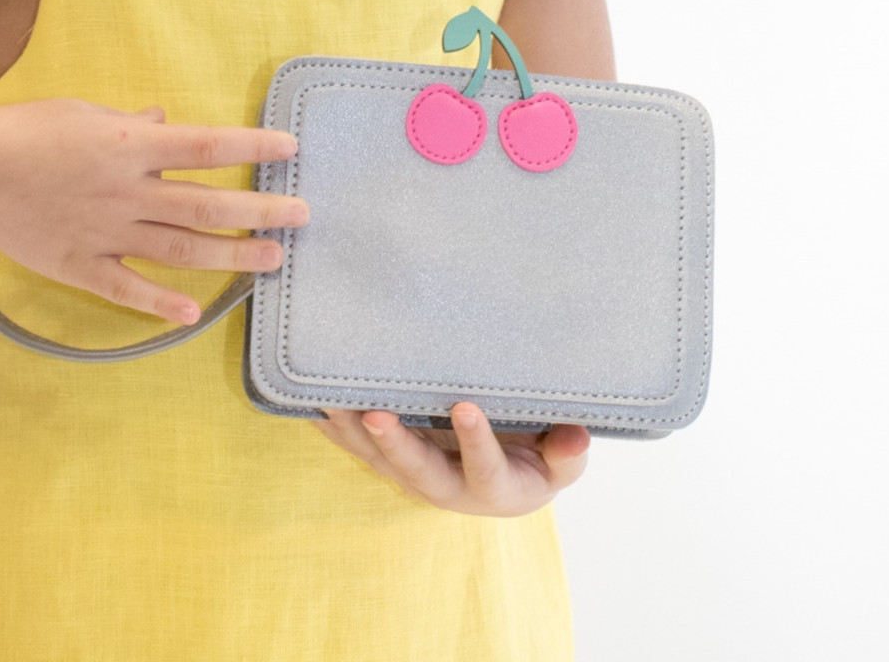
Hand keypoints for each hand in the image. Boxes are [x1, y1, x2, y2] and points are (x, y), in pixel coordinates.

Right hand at [0, 98, 308, 322]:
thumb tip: (165, 119)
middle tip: (302, 215)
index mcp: (131, 146)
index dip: (254, 145)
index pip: (209, 145)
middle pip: (208, 204)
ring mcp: (105, 232)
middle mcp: (127, 191)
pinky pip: (127, 288)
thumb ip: (131, 122)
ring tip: (273, 258)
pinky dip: (161, 302)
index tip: (291, 147)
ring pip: (182, 249)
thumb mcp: (83, 111)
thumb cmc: (22, 132)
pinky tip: (194, 312)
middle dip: (261, 209)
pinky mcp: (79, 265)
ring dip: (232, 255)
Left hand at [310, 403, 590, 516]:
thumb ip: (568, 453)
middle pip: (418, 471)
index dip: (475, 441)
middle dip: (396, 444)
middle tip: (376, 414)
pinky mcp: (395, 460)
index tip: (466, 407)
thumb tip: (576, 437)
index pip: (485, 468)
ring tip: (332, 401)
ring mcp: (416, 473)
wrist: (515, 476)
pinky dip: (336, 428)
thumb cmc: (542, 459)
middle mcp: (447, 486)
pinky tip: (312, 402)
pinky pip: (360, 447)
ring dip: (355, 433)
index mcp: (493, 487)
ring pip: (381, 459)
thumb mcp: (564, 462)